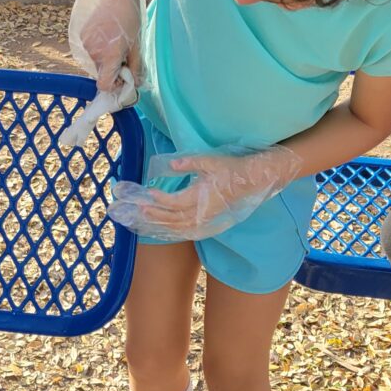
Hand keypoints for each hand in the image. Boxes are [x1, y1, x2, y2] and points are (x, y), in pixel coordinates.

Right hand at [69, 0, 153, 92]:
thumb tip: (135, 84)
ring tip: (117, 41)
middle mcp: (93, 52)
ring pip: (96, 61)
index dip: (114, 85)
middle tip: (125, 54)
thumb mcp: (137, 45)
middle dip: (112, 69)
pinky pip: (90, 49)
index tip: (124, 77)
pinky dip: (99, 47)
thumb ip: (136, 67)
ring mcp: (85, 43)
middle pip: (101, 72)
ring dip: (105, 58)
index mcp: (108, 56)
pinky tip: (108, 34)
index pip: (104, 85)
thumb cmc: (130, 17)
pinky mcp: (82, 34)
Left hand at [108, 145, 302, 239]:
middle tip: (137, 209)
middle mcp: (202, 210)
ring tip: (144, 219)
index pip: (174, 202)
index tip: (146, 193)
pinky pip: (187, 229)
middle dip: (153, 215)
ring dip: (160, 224)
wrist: (254, 181)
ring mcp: (206, 218)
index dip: (158, 200)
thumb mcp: (212, 160)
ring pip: (179, 227)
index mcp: (202, 195)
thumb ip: (190, 163)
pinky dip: (173, 230)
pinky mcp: (208, 220)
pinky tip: (162, 228)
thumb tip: (171, 164)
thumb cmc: (232, 168)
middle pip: (172, 218)